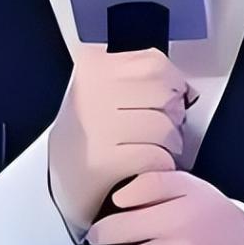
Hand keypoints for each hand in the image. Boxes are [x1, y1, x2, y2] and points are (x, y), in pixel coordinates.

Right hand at [49, 46, 197, 240]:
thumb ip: (142, 78)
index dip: (173, 84)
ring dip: (170, 144)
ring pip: (165, 128)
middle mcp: (91, 92)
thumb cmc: (90, 133)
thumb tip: (187, 90)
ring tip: (154, 149)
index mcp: (92, 67)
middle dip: (174, 116)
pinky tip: (146, 166)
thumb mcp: (104, 89)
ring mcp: (97, 126)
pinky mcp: (103, 161)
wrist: (56, 180)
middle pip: (165, 96)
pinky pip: (157, 157)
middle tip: (163, 129)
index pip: (155, 64)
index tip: (169, 98)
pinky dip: (161, 164)